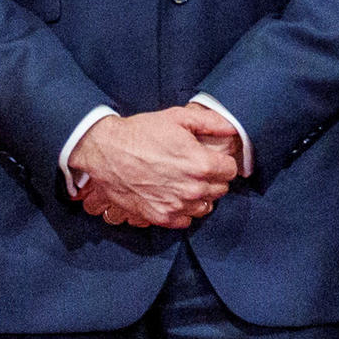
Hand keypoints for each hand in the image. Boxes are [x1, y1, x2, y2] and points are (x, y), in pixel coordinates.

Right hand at [69, 105, 239, 229]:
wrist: (106, 151)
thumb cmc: (141, 133)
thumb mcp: (177, 118)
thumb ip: (210, 122)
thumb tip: (232, 128)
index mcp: (201, 164)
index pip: (231, 171)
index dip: (223, 162)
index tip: (213, 159)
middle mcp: (192, 189)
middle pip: (221, 190)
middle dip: (213, 179)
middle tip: (198, 169)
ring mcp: (176, 205)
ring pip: (205, 207)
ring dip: (201, 197)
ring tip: (187, 183)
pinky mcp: (160, 216)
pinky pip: (185, 220)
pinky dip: (183, 211)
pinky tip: (174, 196)